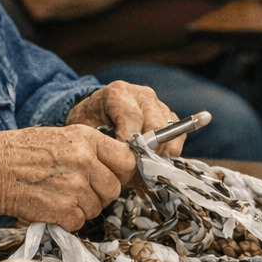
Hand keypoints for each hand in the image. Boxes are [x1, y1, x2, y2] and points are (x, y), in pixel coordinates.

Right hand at [0, 124, 137, 229]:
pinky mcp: (64, 210)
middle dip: (101, 194)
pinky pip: (80, 222)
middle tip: (79, 190)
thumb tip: (114, 167)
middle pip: (114, 189)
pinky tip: (51, 206)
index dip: (120, 173)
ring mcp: (76, 187)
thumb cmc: (23, 152)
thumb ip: (90, 150)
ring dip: (82, 207)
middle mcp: (85, 161)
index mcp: (87, 139)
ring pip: (97, 208)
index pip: (126, 160)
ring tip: (59, 195)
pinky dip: (67, 220)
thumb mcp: (61, 137)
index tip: (111, 177)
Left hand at [66, 80, 182, 156]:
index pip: (132, 117)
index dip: (130, 142)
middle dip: (145, 151)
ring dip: (157, 154)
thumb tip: (122, 157)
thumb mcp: (84, 129)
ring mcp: (159, 105)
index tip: (123, 159)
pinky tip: (149, 157)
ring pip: (170, 134)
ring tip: (140, 164)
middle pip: (156, 126)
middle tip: (133, 167)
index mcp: (119, 93)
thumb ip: (100, 141)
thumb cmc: (89, 123)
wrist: (96, 116)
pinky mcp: (170, 117)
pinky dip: (166, 153)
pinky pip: (178, 138)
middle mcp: (142, 96)